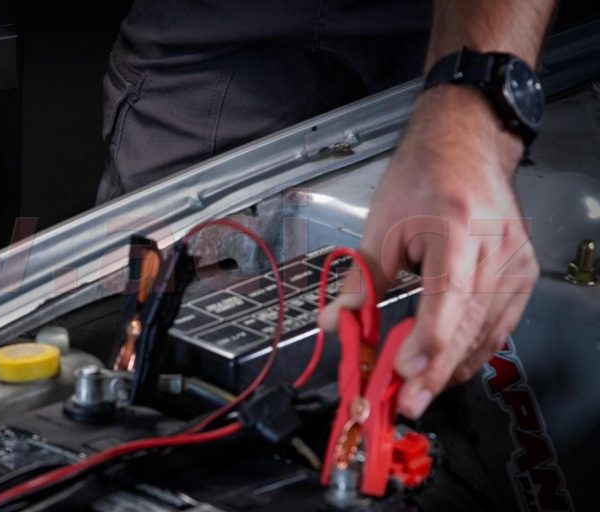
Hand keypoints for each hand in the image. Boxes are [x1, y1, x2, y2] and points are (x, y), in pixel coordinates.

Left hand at [318, 85, 539, 418]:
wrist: (466, 148)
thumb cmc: (422, 179)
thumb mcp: (380, 225)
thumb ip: (360, 281)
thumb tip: (337, 324)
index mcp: (457, 230)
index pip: (447, 299)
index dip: (428, 343)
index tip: (405, 373)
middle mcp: (495, 249)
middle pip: (468, 326)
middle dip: (434, 372)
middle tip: (405, 405)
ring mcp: (516, 265)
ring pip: (486, 335)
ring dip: (451, 369)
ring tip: (418, 394)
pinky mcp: (523, 276)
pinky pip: (499, 328)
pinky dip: (470, 352)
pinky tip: (446, 368)